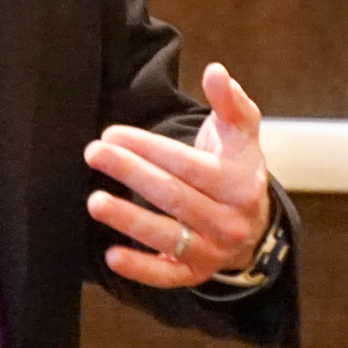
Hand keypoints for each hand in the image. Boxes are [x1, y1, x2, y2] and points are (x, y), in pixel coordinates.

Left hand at [83, 62, 272, 287]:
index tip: (112, 133)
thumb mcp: (241, 133)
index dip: (149, 148)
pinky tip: (112, 255)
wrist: (254, 223)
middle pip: (173, 197)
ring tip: (94, 201)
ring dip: (128, 220)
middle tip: (93, 152)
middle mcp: (228, 221)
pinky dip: (140, 268)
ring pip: (167, 237)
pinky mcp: (194, 273)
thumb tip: (216, 71)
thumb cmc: (236, 166)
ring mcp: (212, 251)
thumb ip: (229, 102)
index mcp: (239, 183)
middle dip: (130, 172)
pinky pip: (166, 276)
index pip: (188, 164)